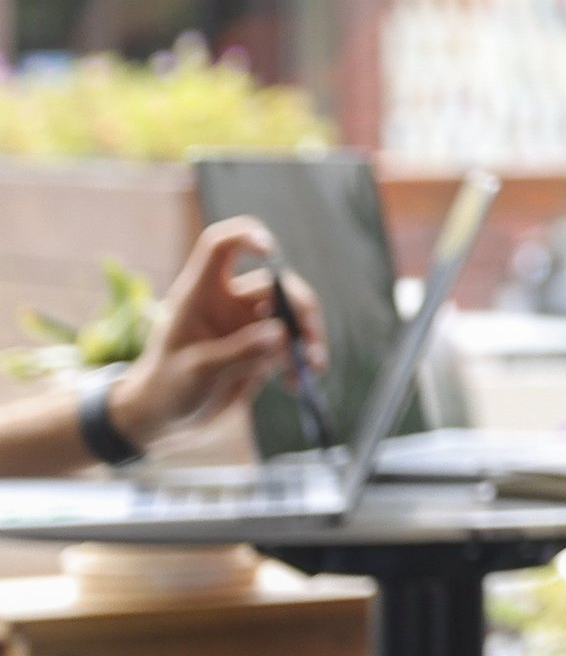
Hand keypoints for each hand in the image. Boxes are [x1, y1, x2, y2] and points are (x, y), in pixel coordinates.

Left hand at [111, 217, 316, 444]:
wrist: (162, 420)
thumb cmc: (164, 389)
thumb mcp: (196, 372)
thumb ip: (238, 352)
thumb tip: (281, 335)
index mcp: (201, 294)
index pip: (222, 245)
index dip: (247, 235)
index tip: (269, 250)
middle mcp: (228, 303)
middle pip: (276, 285)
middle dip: (300, 308)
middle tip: (310, 340)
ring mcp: (247, 326)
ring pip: (291, 316)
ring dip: (307, 337)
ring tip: (313, 366)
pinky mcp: (260, 350)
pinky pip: (292, 345)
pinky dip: (302, 360)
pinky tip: (298, 383)